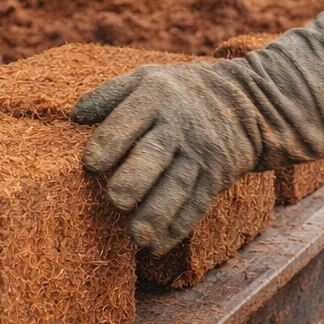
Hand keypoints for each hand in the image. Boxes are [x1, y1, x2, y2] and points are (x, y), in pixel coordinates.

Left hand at [71, 8, 323, 253]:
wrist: (249, 101)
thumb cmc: (180, 91)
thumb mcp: (147, 77)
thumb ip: (109, 94)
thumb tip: (74, 115)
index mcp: (156, 97)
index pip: (131, 118)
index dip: (111, 140)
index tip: (90, 162)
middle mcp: (180, 126)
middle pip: (156, 153)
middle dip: (137, 177)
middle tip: (116, 199)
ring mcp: (201, 153)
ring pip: (179, 185)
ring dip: (158, 212)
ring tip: (137, 235)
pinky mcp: (217, 177)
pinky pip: (198, 204)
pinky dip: (178, 226)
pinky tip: (157, 246)